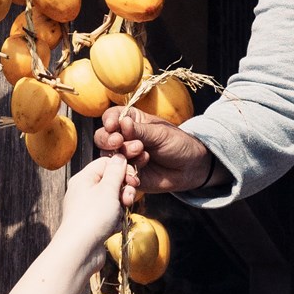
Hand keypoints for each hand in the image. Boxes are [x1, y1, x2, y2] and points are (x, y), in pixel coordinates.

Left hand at [55, 152, 127, 268]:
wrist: (80, 250)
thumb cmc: (91, 217)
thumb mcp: (108, 188)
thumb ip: (116, 171)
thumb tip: (119, 157)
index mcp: (84, 178)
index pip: (106, 164)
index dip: (122, 169)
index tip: (132, 178)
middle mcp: (83, 191)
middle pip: (111, 182)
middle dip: (124, 190)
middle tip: (127, 198)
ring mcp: (88, 208)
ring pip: (113, 200)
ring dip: (121, 206)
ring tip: (119, 214)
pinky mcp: (93, 223)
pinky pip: (110, 216)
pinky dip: (116, 220)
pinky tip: (113, 227)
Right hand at [95, 104, 212, 196]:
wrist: (190, 168)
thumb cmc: (177, 143)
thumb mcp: (160, 134)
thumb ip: (140, 131)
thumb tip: (122, 123)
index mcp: (131, 121)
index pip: (112, 116)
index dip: (109, 120)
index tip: (113, 125)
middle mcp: (123, 138)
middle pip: (103, 137)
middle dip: (109, 140)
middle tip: (120, 143)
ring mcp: (124, 157)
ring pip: (108, 157)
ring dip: (122, 157)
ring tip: (143, 156)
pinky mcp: (127, 173)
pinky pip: (118, 175)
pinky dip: (125, 176)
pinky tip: (136, 178)